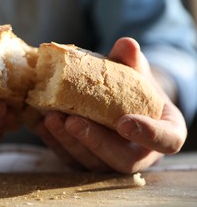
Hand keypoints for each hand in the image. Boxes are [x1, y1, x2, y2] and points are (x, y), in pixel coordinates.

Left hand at [34, 38, 186, 172]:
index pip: (165, 140)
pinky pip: (71, 159)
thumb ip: (132, 62)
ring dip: (68, 142)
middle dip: (94, 141)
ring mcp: (112, 162)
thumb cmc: (134, 89)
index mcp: (164, 133)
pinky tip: (41, 124)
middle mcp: (140, 155)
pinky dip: (55, 142)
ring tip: (50, 117)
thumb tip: (125, 43)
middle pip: (121, 160)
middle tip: (72, 120)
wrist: (120, 103)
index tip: (124, 123)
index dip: (148, 134)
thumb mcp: (137, 73)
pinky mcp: (88, 162)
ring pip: (92, 163)